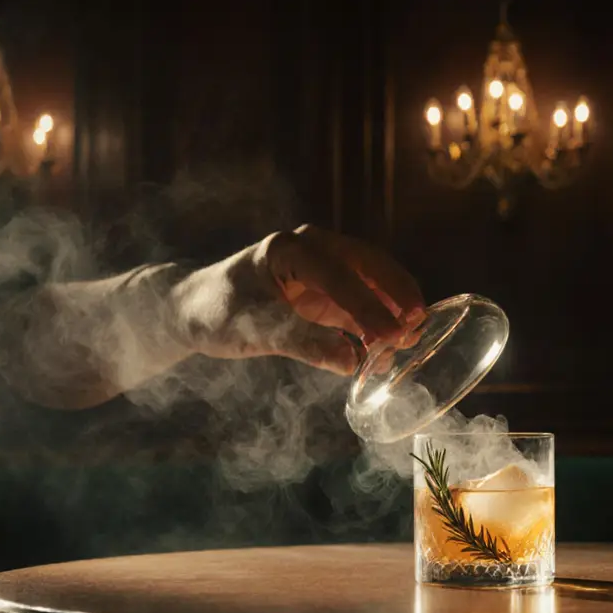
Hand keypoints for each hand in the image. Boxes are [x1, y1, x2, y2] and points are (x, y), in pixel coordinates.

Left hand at [177, 225, 424, 374]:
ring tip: (411, 339)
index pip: (341, 276)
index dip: (369, 307)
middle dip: (397, 295)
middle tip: (419, 326)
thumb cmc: (216, 312)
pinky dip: (379, 322)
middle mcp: (315, 251)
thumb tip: (353, 362)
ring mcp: (324, 270)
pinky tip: (389, 347)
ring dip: (394, 308)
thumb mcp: (253, 329)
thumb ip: (303, 343)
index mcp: (293, 249)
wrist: (192, 310)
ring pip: (373, 283)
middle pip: (369, 266)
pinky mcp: (327, 293)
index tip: (392, 336)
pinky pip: (362, 304)